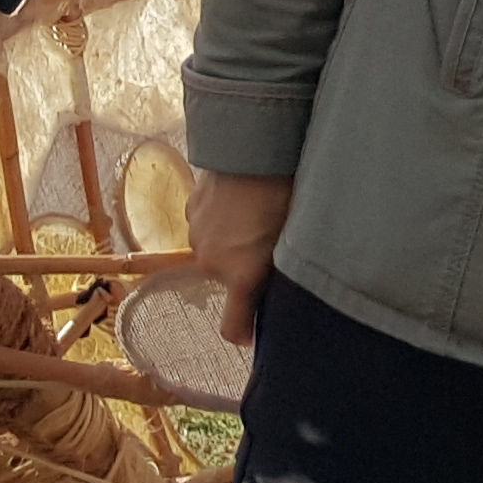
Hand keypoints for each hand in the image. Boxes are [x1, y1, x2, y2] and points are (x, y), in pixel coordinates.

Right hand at [189, 170, 291, 343]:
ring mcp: (197, 236)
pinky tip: (239, 200)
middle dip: (244, 269)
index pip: (233, 327)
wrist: (253, 149)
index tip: (254, 333)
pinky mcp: (190, 210)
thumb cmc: (283, 196)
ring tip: (254, 216)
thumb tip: (287, 280)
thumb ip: (279, 270)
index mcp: (240, 276)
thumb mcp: (291, 241)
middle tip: (269, 245)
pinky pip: (206, 226)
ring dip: (231, 243)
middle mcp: (212, 263)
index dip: (244, 332)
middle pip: (227, 279)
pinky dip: (219, 221)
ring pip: (215, 251)